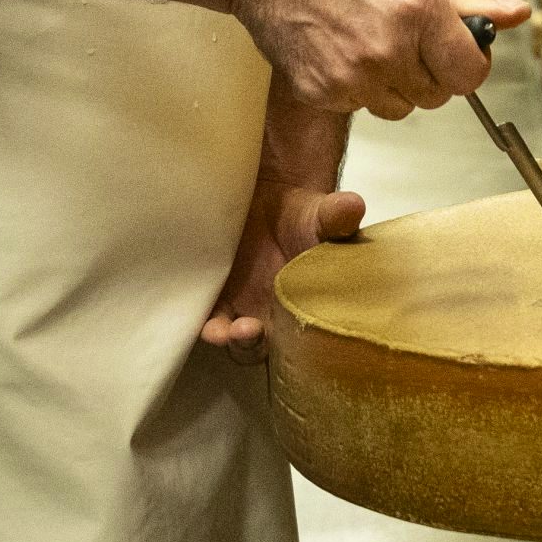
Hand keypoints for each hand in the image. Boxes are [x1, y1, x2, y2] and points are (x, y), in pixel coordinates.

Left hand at [202, 174, 364, 362]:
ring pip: (224, 332)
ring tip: (216, 330)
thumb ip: (336, 218)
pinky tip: (189, 308)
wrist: (275, 194)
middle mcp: (267, 312)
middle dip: (246, 345)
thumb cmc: (307, 216)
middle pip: (254, 346)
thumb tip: (352, 205)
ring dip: (219, 335)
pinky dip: (194, 314)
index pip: (294, 342)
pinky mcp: (212, 287)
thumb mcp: (324, 215)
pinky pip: (201, 309)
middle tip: (244, 331)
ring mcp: (237, 302)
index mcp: (299, 307)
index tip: (277, 332)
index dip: (286, 347)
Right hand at [231, 0, 527, 118]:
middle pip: (438, 95)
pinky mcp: (320, 92)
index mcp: (416, 8)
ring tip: (367, 37)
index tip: (456, 48)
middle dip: (431, 70)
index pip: (471, 73)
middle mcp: (386, 48)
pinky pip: (359, 107)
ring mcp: (350, 75)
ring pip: (400, 106)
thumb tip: (515, 15)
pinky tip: (338, 47)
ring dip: (394, 83)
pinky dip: (356, 87)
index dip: (468, 62)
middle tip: (403, 33)